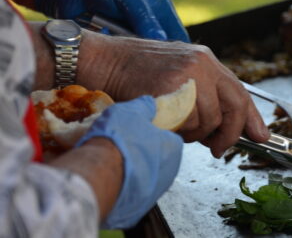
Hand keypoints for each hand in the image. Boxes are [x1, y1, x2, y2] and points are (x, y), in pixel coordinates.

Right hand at [76, 96, 182, 227]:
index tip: (138, 132)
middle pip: (157, 159)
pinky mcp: (137, 209)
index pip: (169, 139)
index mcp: (173, 149)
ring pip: (144, 178)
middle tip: (123, 146)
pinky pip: (131, 194)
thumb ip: (144, 106)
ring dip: (132, 171)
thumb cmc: (119, 140)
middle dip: (143, 154)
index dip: (153, 134)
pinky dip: (122, 187)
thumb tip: (149, 103)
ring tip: (112, 162)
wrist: (99, 174)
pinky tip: (108, 178)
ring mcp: (154, 193)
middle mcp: (169, 173)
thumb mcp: (131, 111)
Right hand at [77, 31, 269, 157]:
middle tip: (217, 148)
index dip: (251, 118)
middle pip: (231, 109)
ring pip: (207, 121)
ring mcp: (186, 76)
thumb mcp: (180, 74)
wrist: (106, 60)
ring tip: (176, 124)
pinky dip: (178, 130)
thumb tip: (224, 126)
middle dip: (227, 134)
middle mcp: (202, 65)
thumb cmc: (140, 72)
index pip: (239, 92)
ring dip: (194, 133)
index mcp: (207, 60)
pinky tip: (165, 120)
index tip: (260, 136)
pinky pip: (185, 124)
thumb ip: (205, 95)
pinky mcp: (169, 90)